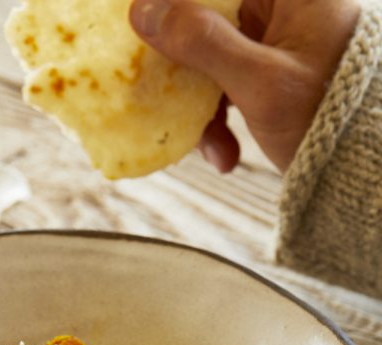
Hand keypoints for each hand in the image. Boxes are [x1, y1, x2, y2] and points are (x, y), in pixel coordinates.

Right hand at [129, 0, 361, 171]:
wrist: (366, 170)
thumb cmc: (324, 116)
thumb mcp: (258, 82)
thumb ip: (201, 41)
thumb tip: (143, 10)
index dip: (176, 8)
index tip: (143, 31)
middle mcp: (288, 9)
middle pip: (211, 24)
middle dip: (189, 75)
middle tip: (169, 104)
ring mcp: (282, 43)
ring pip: (216, 62)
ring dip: (205, 110)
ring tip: (215, 151)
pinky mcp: (275, 76)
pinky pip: (230, 87)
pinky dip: (222, 122)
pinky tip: (225, 156)